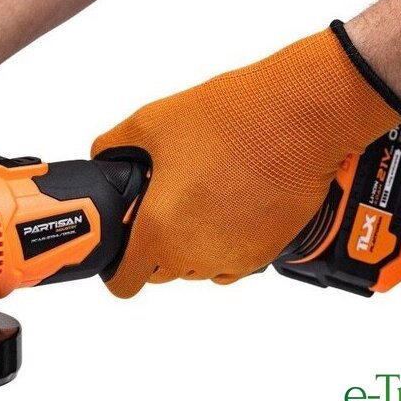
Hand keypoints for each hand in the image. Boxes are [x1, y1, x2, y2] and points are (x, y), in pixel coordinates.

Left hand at [93, 22, 400, 297]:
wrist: (297, 118)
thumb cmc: (229, 119)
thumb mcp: (151, 122)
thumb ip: (115, 145)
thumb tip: (103, 156)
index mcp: (160, 231)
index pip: (125, 282)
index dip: (117, 267)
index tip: (123, 247)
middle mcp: (196, 255)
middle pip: (161, 271)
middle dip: (155, 244)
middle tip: (165, 200)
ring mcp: (234, 258)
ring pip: (197, 267)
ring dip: (192, 243)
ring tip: (203, 194)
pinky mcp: (266, 253)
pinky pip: (232, 261)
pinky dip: (224, 241)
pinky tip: (229, 202)